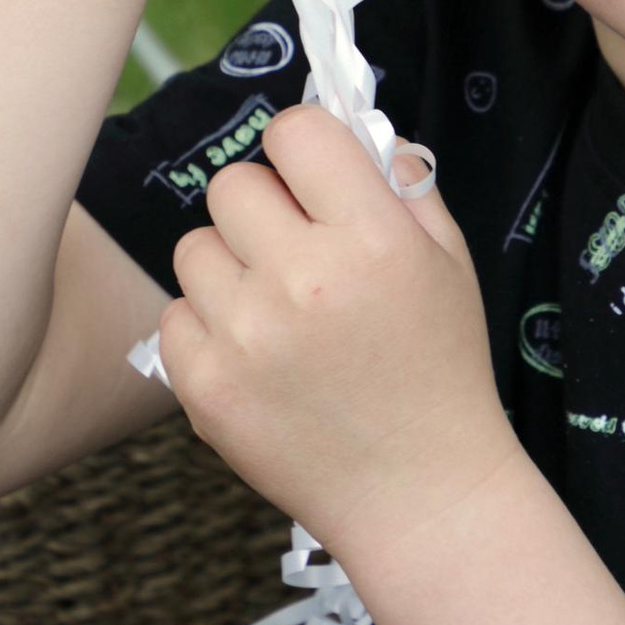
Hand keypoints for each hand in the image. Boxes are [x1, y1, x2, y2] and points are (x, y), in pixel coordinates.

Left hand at [154, 106, 519, 571]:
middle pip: (233, 185)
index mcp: (371, 239)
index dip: (302, 149)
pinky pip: (175, 315)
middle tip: (297, 252)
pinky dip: (208, 329)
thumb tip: (353, 131)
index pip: (295, 132)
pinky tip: (257, 357)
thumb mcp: (448, 263)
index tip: (311, 178)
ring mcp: (246, 336)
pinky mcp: (205, 386)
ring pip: (194, 247)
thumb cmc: (439, 373)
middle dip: (263, 208)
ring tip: (277, 311)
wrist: (420, 494)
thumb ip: (402, 186)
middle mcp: (302, 280)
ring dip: (230, 267)